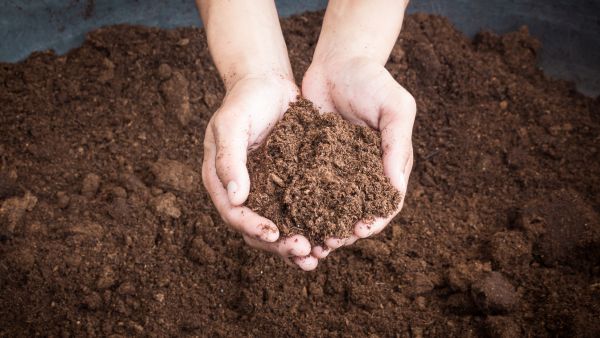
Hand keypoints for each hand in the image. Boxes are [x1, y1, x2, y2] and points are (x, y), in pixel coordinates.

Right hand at [201, 76, 317, 269]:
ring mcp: (266, 190)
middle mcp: (243, 192)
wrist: (268, 83)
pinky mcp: (288, 185)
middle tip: (304, 251)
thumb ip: (229, 158)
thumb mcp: (232, 123)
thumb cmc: (245, 99)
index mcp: (221, 180)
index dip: (252, 227)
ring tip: (317, 256)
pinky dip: (310, 227)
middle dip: (279, 244)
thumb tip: (235, 198)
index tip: (274, 233)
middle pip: (256, 229)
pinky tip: (328, 237)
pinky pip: (298, 212)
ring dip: (295, 245)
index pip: (234, 214)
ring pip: (278, 227)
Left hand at [302, 56, 415, 257]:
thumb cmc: (372, 81)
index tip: (361, 231)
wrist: (338, 61)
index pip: (386, 203)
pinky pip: (308, 189)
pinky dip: (302, 206)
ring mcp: (337, 170)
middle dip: (344, 231)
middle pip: (356, 211)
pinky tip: (290, 217)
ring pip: (330, 207)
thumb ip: (396, 145)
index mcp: (389, 165)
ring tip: (308, 241)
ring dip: (321, 225)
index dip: (375, 220)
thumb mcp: (394, 108)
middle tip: (328, 244)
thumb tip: (395, 188)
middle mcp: (363, 173)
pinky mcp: (313, 163)